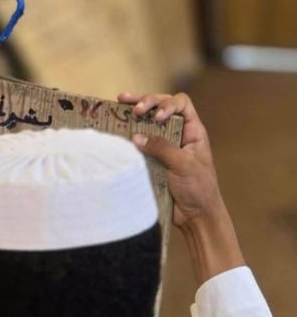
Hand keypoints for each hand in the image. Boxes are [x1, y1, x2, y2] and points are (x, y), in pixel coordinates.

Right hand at [119, 92, 243, 280]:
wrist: (195, 215)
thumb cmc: (198, 188)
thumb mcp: (183, 165)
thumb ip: (162, 148)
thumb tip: (136, 136)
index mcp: (193, 132)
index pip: (181, 104)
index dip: (167, 104)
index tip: (155, 117)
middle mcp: (178, 134)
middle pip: (163, 106)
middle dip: (147, 101)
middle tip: (130, 105)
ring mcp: (164, 145)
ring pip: (149, 121)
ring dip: (136, 110)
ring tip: (120, 102)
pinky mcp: (152, 158)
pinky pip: (140, 140)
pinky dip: (128, 131)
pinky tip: (117, 126)